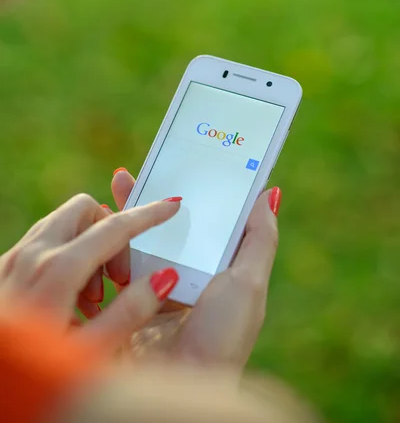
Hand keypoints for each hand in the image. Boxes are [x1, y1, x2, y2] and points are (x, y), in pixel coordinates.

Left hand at [0, 194, 180, 351]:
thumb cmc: (31, 375)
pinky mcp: (3, 265)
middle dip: (111, 229)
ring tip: (93, 295)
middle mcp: (33, 253)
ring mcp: (14, 256)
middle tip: (117, 277)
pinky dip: (66, 252)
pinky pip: (44, 239)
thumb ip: (129, 313)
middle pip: (85, 209)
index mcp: (58, 270)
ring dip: (88, 243)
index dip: (149, 214)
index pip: (115, 227)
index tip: (172, 204)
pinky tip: (69, 297)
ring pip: (63, 222)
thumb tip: (163, 279)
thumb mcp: (87, 354)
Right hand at [111, 169, 280, 369]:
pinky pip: (112, 266)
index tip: (181, 165)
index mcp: (212, 271)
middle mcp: (181, 278)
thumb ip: (259, 239)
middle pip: (163, 228)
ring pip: (135, 242)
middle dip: (148, 199)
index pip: (200, 223)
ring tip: (118, 186)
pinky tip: (101, 224)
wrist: (180, 385)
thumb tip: (269, 192)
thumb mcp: (248, 283)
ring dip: (124, 214)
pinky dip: (105, 243)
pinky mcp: (123, 303)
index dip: (191, 194)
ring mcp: (150, 291)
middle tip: (134, 172)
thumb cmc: (222, 335)